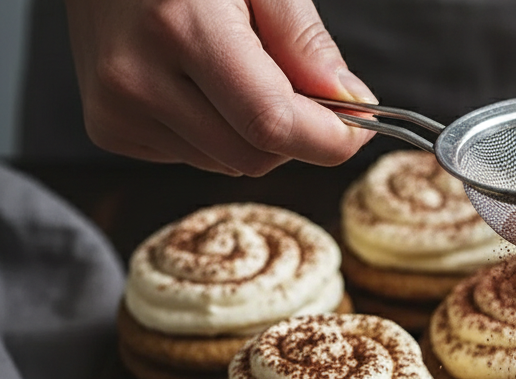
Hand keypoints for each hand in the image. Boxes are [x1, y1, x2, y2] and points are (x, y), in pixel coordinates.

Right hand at [64, 0, 375, 175]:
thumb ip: (303, 39)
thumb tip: (352, 105)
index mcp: (180, 28)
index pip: (273, 123)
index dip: (329, 138)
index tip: (358, 127)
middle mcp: (138, 77)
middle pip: (257, 156)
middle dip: (294, 133)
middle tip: (293, 82)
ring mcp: (116, 108)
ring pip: (228, 164)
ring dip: (251, 133)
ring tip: (231, 68)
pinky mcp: (108, 127)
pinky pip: (194, 157)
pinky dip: (213, 132)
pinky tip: (195, 81)